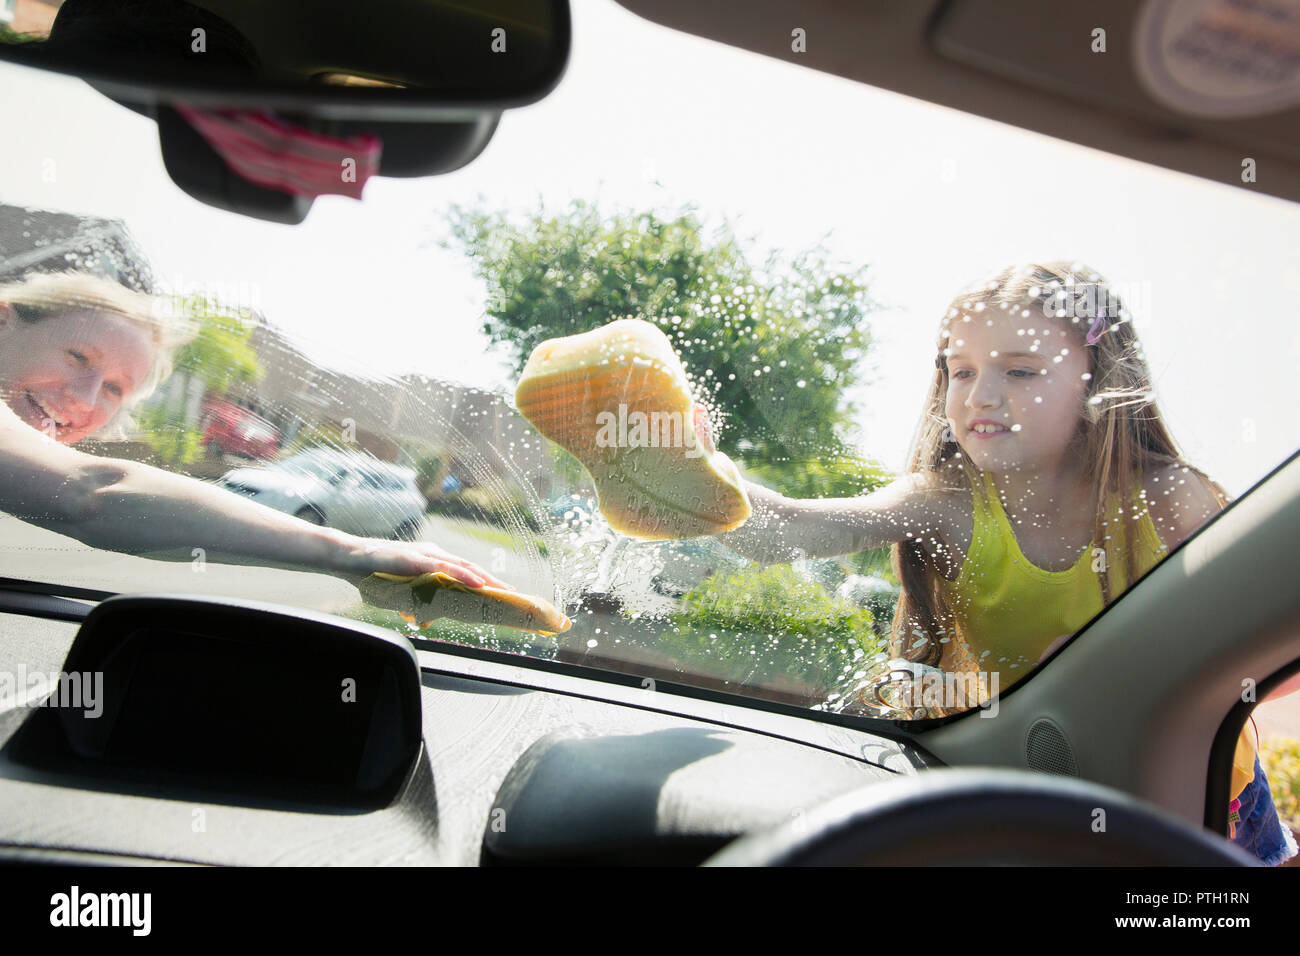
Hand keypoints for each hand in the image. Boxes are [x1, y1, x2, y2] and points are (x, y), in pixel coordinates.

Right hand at [329, 532, 517, 591]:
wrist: (348, 559)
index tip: (503, 594)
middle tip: (514, 596)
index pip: (465, 573)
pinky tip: (478, 583)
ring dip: (486, 580)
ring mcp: (425, 556)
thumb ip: (414, 603)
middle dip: (494, 583)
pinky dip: (464, 576)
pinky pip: (445, 568)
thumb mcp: (399, 593)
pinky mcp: (416, 559)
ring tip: (503, 591)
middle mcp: (434, 556)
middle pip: (471, 570)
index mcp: (433, 562)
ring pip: (463, 568)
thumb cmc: (374, 574)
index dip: (486, 583)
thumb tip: (425, 618)